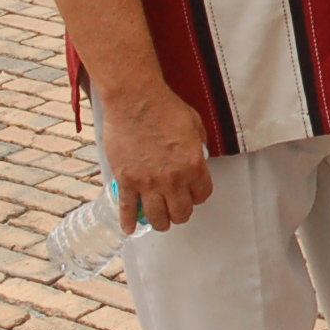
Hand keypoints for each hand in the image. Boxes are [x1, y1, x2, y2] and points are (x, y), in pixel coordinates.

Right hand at [101, 84, 212, 231]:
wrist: (135, 101)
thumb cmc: (165, 108)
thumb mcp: (195, 125)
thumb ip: (198, 146)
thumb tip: (198, 154)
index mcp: (194, 166)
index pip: (202, 195)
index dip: (198, 196)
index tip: (193, 194)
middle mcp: (173, 180)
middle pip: (181, 212)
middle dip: (180, 213)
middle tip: (176, 210)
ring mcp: (148, 183)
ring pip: (157, 217)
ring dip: (160, 222)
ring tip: (159, 221)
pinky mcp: (127, 181)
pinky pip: (128, 209)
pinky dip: (129, 222)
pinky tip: (131, 229)